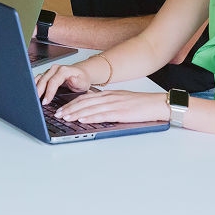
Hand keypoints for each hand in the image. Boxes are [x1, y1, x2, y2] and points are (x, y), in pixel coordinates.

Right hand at [34, 64, 90, 103]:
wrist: (81, 72)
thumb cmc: (82, 78)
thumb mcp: (84, 82)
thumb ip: (78, 82)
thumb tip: (72, 79)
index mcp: (63, 70)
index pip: (53, 81)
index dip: (48, 92)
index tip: (46, 101)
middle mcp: (55, 69)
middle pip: (44, 80)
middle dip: (39, 91)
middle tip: (37, 102)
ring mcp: (50, 71)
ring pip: (39, 79)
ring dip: (35, 88)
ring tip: (33, 98)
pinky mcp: (47, 74)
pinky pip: (39, 78)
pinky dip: (35, 85)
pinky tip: (33, 92)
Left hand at [53, 90, 168, 124]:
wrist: (156, 104)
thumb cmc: (140, 103)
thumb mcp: (120, 99)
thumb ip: (107, 101)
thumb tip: (94, 107)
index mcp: (107, 94)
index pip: (84, 98)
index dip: (71, 104)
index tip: (62, 109)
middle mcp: (108, 98)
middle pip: (83, 103)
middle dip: (69, 109)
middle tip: (57, 114)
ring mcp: (113, 105)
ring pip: (90, 109)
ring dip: (75, 114)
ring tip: (65, 118)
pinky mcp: (120, 113)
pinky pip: (102, 115)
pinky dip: (90, 117)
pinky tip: (82, 120)